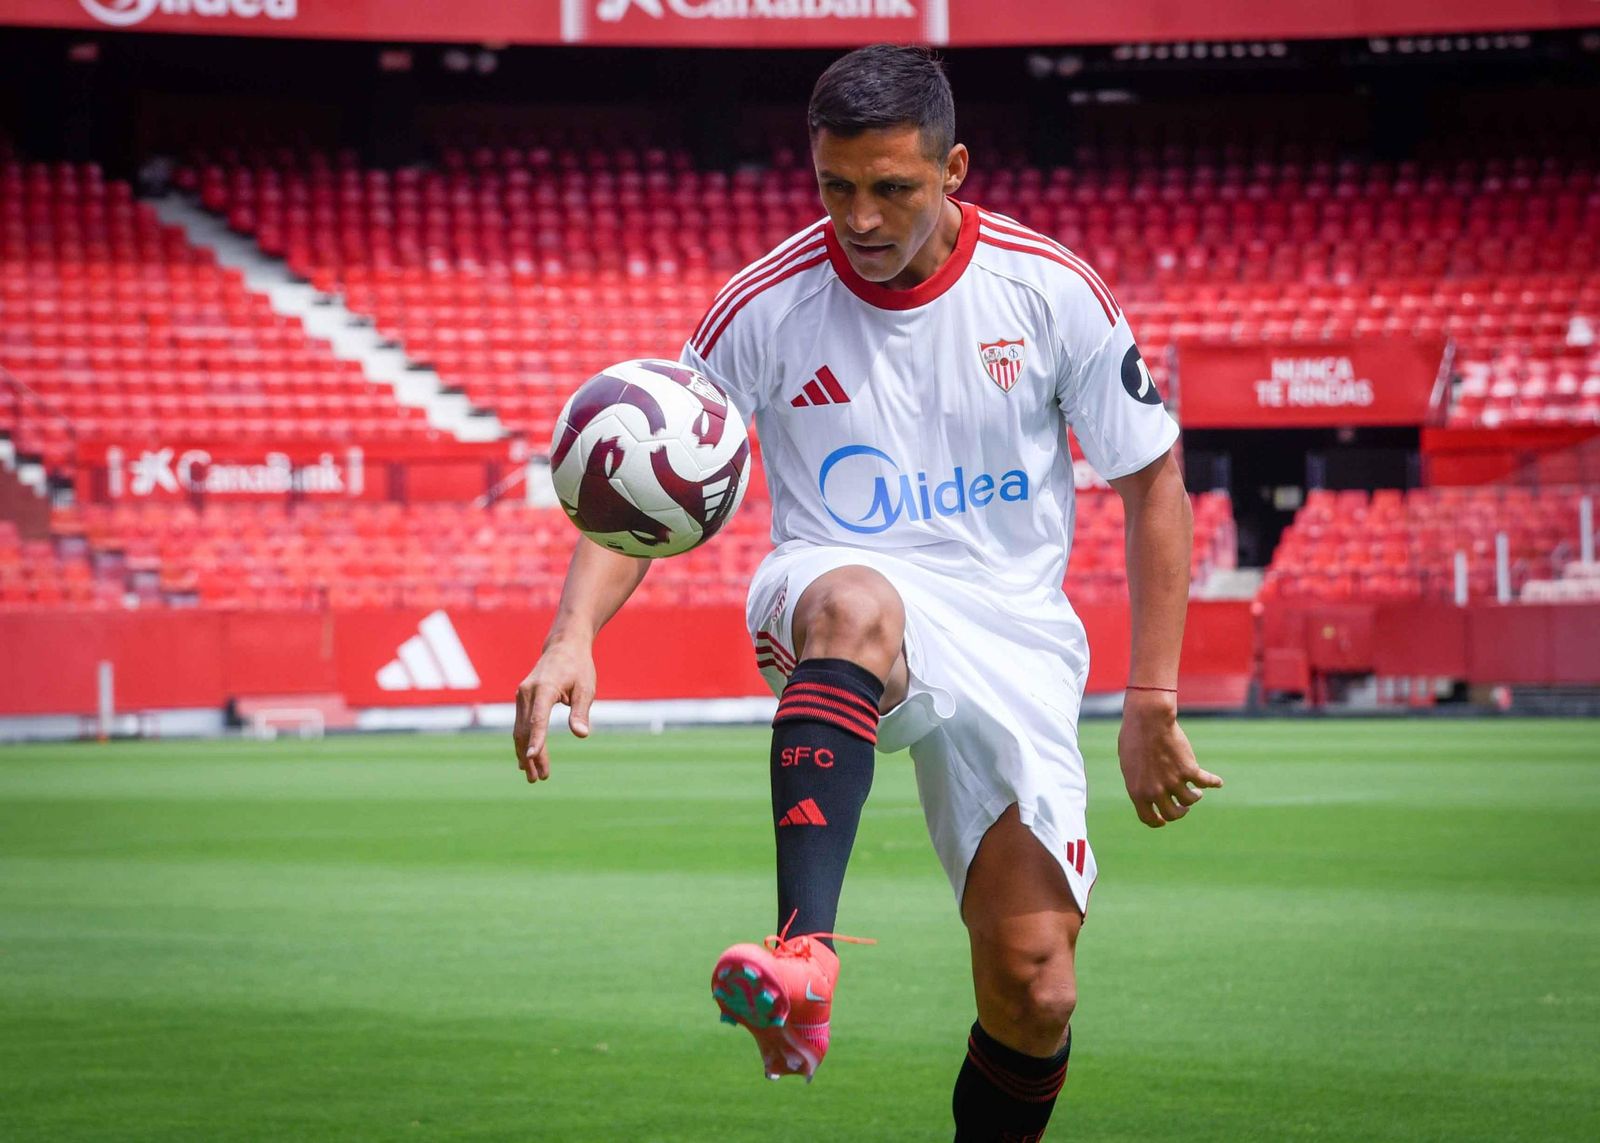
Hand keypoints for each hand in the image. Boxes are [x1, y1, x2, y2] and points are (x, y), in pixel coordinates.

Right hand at [513, 639, 596, 783]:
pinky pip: (520, 724)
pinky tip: (526, 760)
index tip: (532, 759)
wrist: (563, 646)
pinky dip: (523, 742)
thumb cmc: (578, 667)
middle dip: (532, 756)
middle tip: (540, 779)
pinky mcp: (522, 699)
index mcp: (543, 689)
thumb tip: (581, 735)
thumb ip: (581, 711)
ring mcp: (521, 696)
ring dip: (526, 754)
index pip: (537, 719)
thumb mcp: (586, 688)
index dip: (536, 740)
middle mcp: (527, 692)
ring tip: (534, 776)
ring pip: (520, 730)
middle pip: (525, 730)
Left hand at [1117, 691, 1221, 827]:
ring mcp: (1174, 782)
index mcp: (1138, 792)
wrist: (1148, 720)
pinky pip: (1206, 782)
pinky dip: (1213, 782)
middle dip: (1180, 811)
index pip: (1148, 818)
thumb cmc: (1134, 738)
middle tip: (1183, 807)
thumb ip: (1139, 782)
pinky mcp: (1189, 770)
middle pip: (1173, 814)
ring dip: (1194, 797)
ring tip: (1196, 792)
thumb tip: (1148, 792)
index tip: (1163, 820)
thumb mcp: (1130, 765)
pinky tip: (1218, 782)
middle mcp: (1156, 791)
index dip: (1157, 821)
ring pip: (1190, 800)